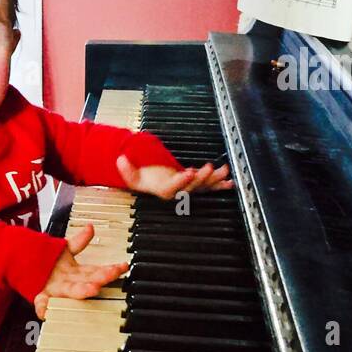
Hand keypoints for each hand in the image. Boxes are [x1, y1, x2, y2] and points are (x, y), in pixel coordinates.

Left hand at [33, 225, 127, 319]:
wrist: (26, 266)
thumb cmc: (49, 263)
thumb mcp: (65, 249)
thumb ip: (79, 241)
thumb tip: (91, 228)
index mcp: (77, 273)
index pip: (97, 271)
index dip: (110, 270)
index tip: (123, 267)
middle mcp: (70, 283)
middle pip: (88, 280)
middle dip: (100, 279)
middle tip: (113, 275)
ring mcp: (56, 290)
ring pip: (72, 291)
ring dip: (82, 291)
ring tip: (92, 288)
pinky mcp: (40, 295)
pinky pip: (41, 303)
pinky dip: (43, 308)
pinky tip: (45, 312)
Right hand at [116, 155, 233, 199]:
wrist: (154, 183)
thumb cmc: (145, 179)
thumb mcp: (133, 176)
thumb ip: (127, 169)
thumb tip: (121, 160)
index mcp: (165, 190)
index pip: (173, 188)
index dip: (181, 181)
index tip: (188, 172)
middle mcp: (179, 192)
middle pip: (192, 187)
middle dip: (202, 178)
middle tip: (209, 168)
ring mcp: (189, 189)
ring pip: (203, 186)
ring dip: (215, 180)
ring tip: (224, 171)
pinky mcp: (196, 185)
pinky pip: (210, 187)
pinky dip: (220, 185)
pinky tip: (230, 182)